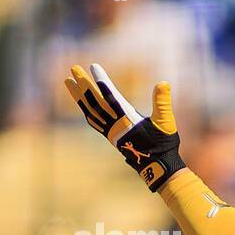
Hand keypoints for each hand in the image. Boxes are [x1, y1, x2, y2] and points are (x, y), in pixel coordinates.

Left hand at [63, 63, 184, 191]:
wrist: (158, 168)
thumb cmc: (164, 145)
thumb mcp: (166, 123)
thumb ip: (162, 102)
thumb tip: (163, 83)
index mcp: (128, 121)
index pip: (112, 97)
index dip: (102, 82)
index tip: (93, 67)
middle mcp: (116, 126)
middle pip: (95, 102)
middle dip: (84, 85)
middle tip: (74, 69)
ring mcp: (111, 132)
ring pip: (90, 111)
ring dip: (78, 96)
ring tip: (68, 81)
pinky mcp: (111, 137)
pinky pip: (93, 121)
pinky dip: (85, 109)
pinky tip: (81, 103)